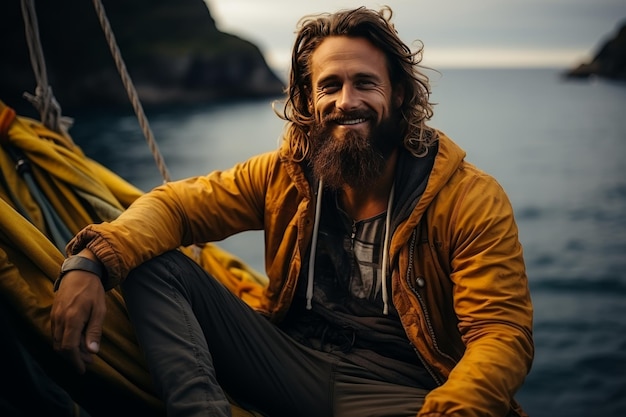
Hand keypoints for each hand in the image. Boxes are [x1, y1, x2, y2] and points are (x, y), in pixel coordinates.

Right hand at [51, 258, 105, 373]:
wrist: (80, 272)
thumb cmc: (93, 290)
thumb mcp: (99, 310)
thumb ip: (94, 331)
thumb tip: (92, 351)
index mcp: (72, 319)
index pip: (69, 348)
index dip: (75, 361)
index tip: (84, 369)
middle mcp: (59, 320)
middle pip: (61, 348)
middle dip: (74, 358)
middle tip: (88, 362)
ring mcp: (54, 317)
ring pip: (57, 342)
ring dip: (69, 351)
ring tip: (85, 353)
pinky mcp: (53, 314)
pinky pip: (55, 333)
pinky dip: (65, 341)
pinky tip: (77, 341)